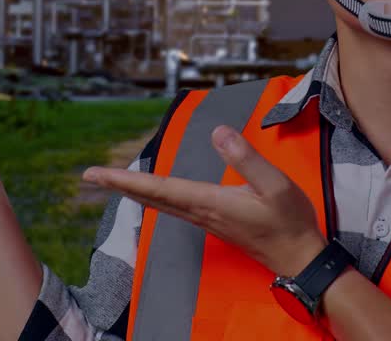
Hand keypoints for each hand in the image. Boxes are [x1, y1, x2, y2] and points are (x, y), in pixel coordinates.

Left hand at [83, 125, 325, 277]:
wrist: (300, 258)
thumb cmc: (290, 222)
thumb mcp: (275, 185)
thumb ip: (246, 158)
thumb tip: (218, 132)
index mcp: (210, 201)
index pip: (158, 188)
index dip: (125, 179)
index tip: (96, 174)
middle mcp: (201, 213)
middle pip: (151, 197)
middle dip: (119, 185)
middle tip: (89, 175)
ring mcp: (206, 220)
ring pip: (161, 204)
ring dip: (135, 191)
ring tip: (113, 180)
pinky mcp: (215, 222)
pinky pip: (174, 207)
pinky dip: (155, 196)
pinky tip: (153, 193)